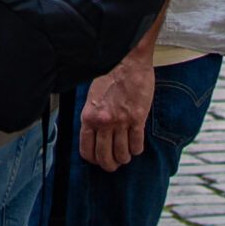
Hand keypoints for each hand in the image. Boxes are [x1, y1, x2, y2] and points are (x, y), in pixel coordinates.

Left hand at [79, 52, 154, 171]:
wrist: (127, 61)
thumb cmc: (110, 76)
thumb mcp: (92, 97)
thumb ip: (92, 117)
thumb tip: (94, 136)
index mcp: (88, 117)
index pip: (87, 151)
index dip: (94, 160)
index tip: (100, 159)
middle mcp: (103, 122)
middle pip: (104, 158)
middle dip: (110, 165)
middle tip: (115, 163)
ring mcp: (120, 121)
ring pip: (122, 154)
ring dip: (125, 157)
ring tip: (127, 153)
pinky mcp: (137, 118)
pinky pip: (137, 145)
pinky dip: (137, 149)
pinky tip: (136, 145)